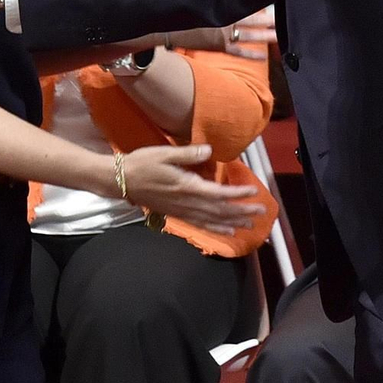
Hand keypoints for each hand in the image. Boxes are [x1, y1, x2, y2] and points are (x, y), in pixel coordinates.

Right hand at [120, 142, 265, 236]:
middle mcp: (188, 203)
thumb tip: (209, 150)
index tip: (254, 191)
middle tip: (262, 211)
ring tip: (251, 225)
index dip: (238, 194)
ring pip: (213, 220)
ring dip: (233, 223)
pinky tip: (228, 232)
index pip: (218, 193)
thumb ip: (188, 154)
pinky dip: (216, 229)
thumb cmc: (143, 163)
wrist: (121, 181)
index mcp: (187, 187)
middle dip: (242, 211)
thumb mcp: (164, 154)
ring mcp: (183, 211)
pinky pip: (201, 225)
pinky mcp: (177, 214)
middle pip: (220, 211)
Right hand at [162, 8, 275, 58]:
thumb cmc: (181, 8)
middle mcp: (225, 18)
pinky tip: (264, 56)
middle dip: (268, 19)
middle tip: (283, 18)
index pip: (245, 2)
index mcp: (221, 4)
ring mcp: (223, 34)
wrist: (167, 27)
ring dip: (265, 36)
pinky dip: (252, 54)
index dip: (260, 2)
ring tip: (279, 35)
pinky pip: (239, 52)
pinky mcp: (219, 46)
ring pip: (250, 35)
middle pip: (252, 19)